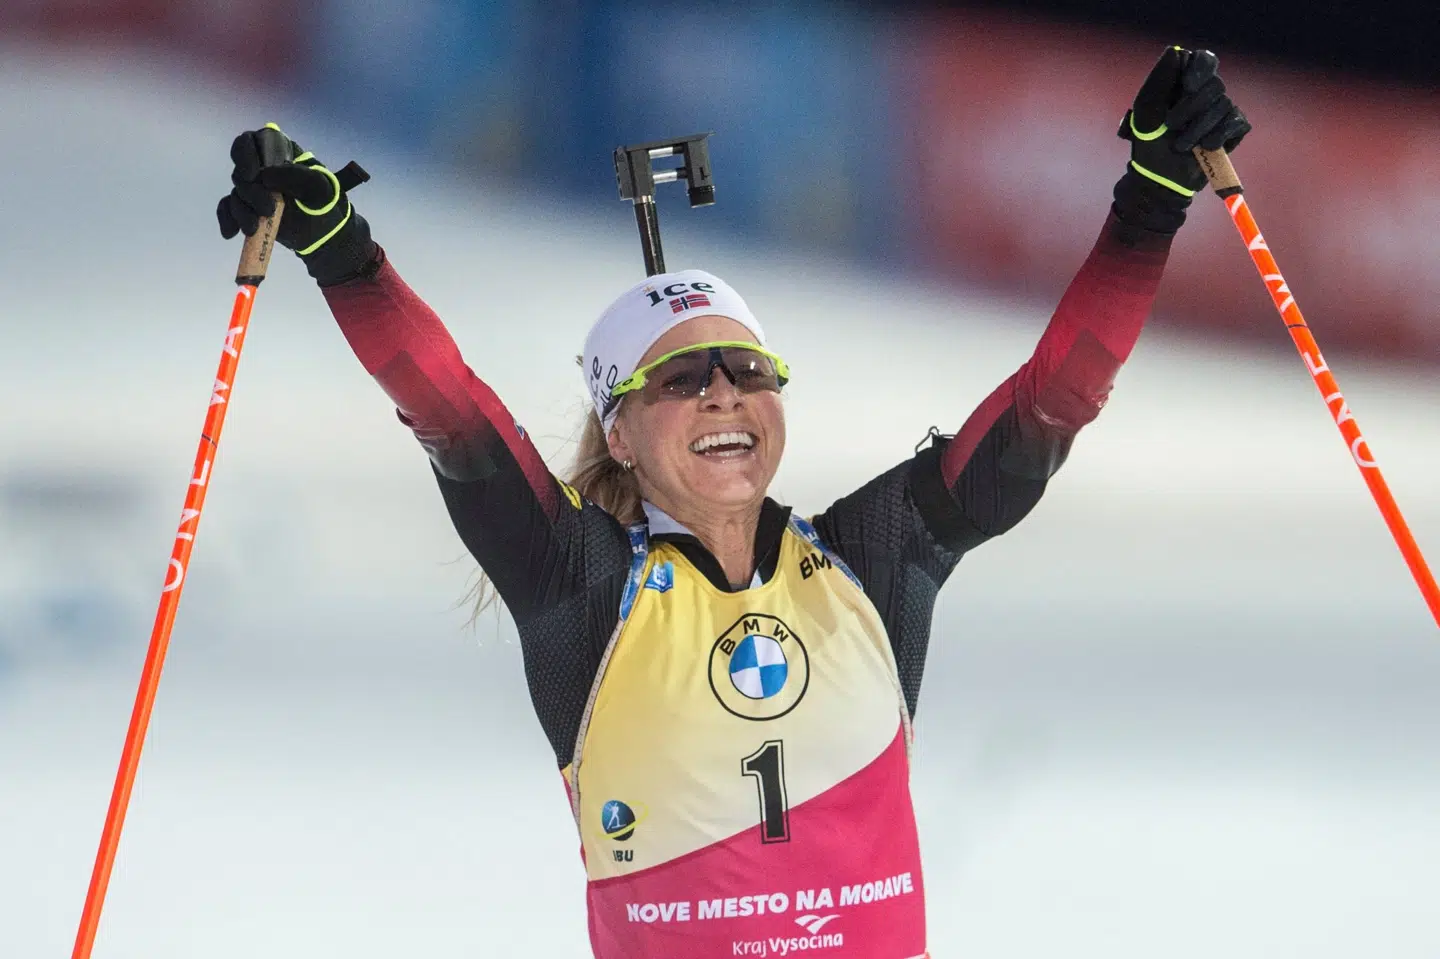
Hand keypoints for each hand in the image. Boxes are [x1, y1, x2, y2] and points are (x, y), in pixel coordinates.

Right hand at [216, 123, 374, 284]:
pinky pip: (228, 209)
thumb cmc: (325, 206)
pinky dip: (227, 220)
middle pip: (242, 172)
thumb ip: (297, 175)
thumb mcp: (320, 188)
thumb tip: (265, 175)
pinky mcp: (247, 208)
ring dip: (242, 211)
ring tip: (255, 229)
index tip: (252, 175)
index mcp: (280, 153)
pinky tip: (231, 233)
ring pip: (236, 193)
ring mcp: (254, 188)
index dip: (245, 153)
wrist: (324, 236)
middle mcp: (263, 168)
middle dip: (251, 193)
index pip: (253, 140)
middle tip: (268, 210)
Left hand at [1118, 46, 1250, 197]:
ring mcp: (1221, 111)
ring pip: (1224, 105)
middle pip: (1214, 84)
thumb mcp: (1147, 109)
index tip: (1188, 85)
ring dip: (1199, 128)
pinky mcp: (1233, 129)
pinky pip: (1237, 121)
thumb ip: (1160, 78)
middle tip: (1171, 125)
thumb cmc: (1149, 143)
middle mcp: (1205, 94)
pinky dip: (1220, 135)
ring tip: (1182, 146)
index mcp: (1185, 83)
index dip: (1200, 69)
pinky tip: (1205, 147)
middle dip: (1191, 107)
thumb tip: (1175, 51)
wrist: (1160, 178)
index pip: (1204, 60)